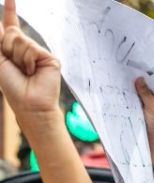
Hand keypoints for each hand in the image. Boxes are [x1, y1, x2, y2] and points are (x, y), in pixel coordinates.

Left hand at [0, 0, 61, 122]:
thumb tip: (5, 29)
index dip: (10, 10)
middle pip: (11, 33)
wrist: (29, 103)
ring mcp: (39, 53)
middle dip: (7, 49)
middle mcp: (26, 48)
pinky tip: (33, 72)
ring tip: (25, 72)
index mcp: (13, 48)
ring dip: (17, 57)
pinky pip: (32, 49)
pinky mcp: (49, 58)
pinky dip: (28, 61)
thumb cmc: (12, 86)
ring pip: (20, 40)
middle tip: (14, 66)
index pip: (10, 24)